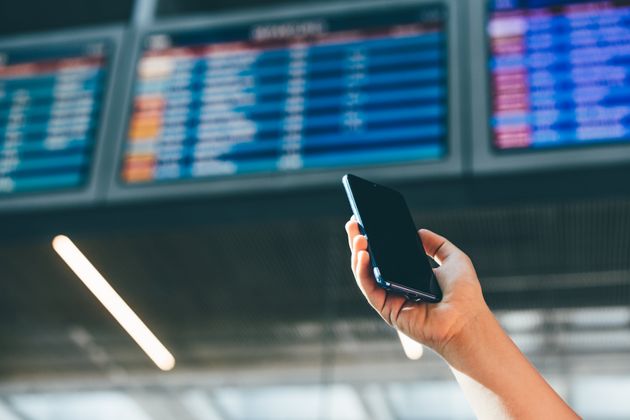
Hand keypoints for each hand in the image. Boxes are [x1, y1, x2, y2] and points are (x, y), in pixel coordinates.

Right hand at [345, 217, 489, 356]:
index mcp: (410, 276)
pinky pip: (369, 287)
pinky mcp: (386, 310)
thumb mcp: (454, 259)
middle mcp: (397, 286)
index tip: (367, 220)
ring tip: (358, 234)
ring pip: (365, 274)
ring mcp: (390, 298)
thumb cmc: (465, 295)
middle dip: (359, 241)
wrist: (466, 320)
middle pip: (371, 262)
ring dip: (357, 253)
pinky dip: (362, 270)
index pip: (387, 254)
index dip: (375, 238)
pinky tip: (363, 254)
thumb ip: (437, 245)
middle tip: (353, 222)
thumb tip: (419, 232)